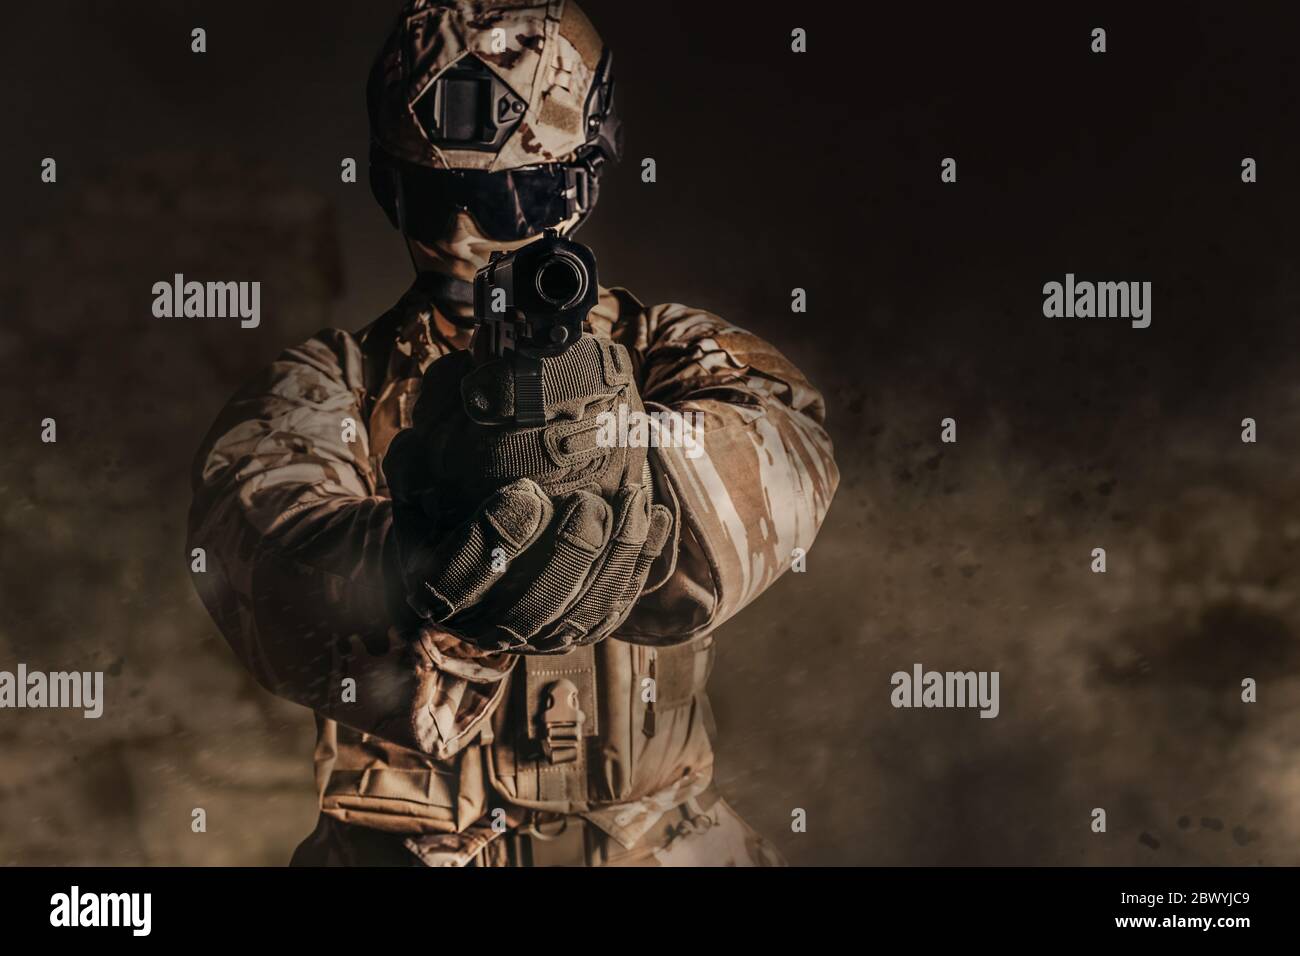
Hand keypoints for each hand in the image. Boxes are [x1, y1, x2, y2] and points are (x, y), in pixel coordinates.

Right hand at [383, 341, 673, 650]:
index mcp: (433, 592)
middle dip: (565, 557)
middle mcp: (485, 626)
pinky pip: (620, 600)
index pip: (450, 587)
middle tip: (588, 504)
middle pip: (527, 612)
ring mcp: (539, 633)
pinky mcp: (583, 622)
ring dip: (613, 556)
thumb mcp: (421, 468)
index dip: (490, 543)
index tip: (525, 491)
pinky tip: (658, 513)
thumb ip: (422, 451)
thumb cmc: (449, 490)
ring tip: (632, 497)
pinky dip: (640, 558)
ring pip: (582, 613)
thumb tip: (439, 417)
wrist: (480, 524)